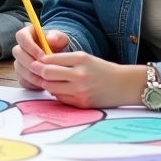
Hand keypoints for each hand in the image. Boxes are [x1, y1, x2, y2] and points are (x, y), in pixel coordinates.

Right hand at [12, 26, 69, 90]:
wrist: (58, 57)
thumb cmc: (58, 45)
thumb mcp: (60, 38)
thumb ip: (57, 37)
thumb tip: (50, 39)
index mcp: (26, 34)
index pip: (22, 37)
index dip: (30, 46)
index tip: (42, 56)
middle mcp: (19, 47)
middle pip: (17, 53)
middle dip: (30, 62)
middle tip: (43, 69)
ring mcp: (19, 62)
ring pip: (19, 68)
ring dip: (31, 74)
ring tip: (45, 79)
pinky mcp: (21, 74)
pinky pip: (22, 79)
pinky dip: (32, 83)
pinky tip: (43, 84)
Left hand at [32, 51, 147, 108]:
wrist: (124, 85)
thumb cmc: (102, 70)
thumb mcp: (85, 58)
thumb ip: (65, 60)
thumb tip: (42, 63)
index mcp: (80, 59)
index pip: (50, 59)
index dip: (40, 61)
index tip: (37, 62)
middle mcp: (79, 74)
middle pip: (47, 73)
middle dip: (39, 72)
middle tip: (36, 71)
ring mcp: (80, 90)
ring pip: (51, 87)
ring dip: (47, 84)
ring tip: (49, 81)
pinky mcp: (81, 103)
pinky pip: (60, 98)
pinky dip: (57, 93)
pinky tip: (62, 89)